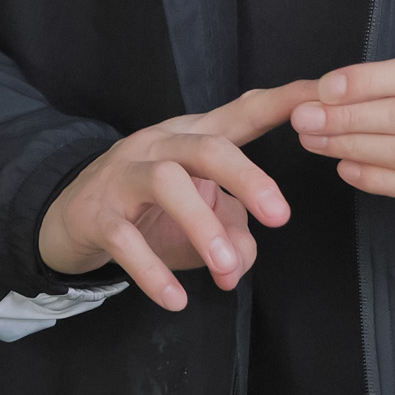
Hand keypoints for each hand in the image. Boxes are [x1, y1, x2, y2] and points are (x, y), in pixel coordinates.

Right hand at [36, 81, 321, 310]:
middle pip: (208, 146)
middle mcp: (159, 145)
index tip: (326, 96)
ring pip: (166, 182)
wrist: (68, 220)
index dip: (286, 102)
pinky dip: (153, 271)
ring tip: (226, 267)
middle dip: (248, 178)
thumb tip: (241, 262)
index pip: (245, 111)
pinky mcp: (95, 215)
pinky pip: (125, 241)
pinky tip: (176, 299)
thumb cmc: (150, 211)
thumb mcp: (201, 217)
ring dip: (202, 226)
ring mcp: (123, 176)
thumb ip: (233, 232)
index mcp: (193, 136)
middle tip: (281, 217)